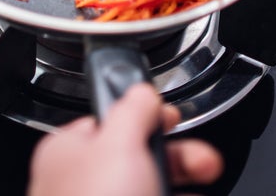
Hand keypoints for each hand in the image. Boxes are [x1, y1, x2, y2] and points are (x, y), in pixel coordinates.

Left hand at [27, 84, 222, 195]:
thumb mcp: (118, 144)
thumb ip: (132, 110)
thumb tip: (141, 89)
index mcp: (69, 151)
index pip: (112, 121)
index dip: (148, 118)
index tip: (176, 120)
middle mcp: (83, 184)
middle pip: (139, 159)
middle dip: (180, 159)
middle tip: (206, 164)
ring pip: (151, 189)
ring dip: (183, 188)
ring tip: (205, 189)